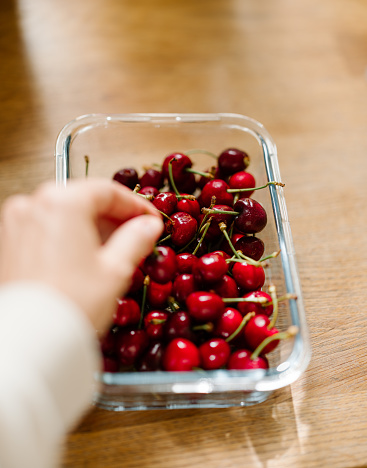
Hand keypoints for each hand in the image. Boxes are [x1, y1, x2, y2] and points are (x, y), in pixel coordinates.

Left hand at [0, 178, 163, 334]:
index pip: (107, 191)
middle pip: (84, 199)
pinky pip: (48, 227)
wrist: (30, 341)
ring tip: (115, 248)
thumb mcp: (115, 269)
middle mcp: (34, 205)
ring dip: (93, 225)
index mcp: (61, 203)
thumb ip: (136, 239)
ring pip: (65, 213)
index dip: (135, 205)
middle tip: (137, 234)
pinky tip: (88, 255)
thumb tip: (148, 226)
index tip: (150, 219)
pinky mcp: (10, 242)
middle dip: (114, 216)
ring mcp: (17, 223)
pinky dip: (71, 234)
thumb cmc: (71, 304)